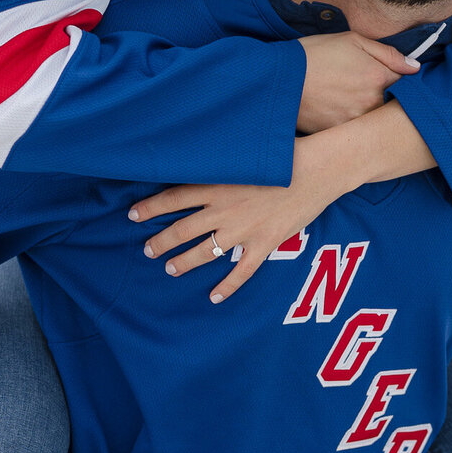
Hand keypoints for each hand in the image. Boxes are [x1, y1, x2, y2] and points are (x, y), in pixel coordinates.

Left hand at [128, 133, 350, 302]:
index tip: (132, 216)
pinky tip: (214, 297)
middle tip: (148, 250)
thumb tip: (201, 161)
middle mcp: (223, 210)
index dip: (150, 208)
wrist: (318, 170)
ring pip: (204, 252)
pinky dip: (227, 287)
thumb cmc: (285, 155)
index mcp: (216, 185)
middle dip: (161, 242)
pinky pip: (241, 272)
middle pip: (182, 229)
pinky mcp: (264, 244)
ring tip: (170, 269)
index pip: (172, 198)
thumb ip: (220, 163)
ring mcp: (243, 230)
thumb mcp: (244, 155)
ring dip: (184, 262)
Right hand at [296, 31, 419, 132]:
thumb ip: (388, 53)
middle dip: (388, 98)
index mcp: (379, 77)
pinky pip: (357, 131)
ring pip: (376, 120)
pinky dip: (354, 123)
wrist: (280, 79)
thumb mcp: (352, 40)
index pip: (407, 83)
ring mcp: (356, 122)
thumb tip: (415, 67)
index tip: (389, 77)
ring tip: (351, 99)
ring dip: (371, 112)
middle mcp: (372, 103)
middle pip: (393, 105)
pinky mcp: (341, 134)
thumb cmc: (315, 54)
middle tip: (368, 89)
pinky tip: (339, 110)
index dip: (400, 80)